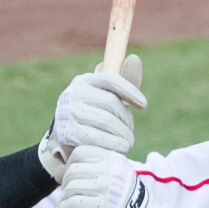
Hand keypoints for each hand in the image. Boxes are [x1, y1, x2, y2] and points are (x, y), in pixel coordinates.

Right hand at [39, 55, 145, 183]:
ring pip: (107, 121)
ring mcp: (69, 112)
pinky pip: (98, 137)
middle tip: (131, 133)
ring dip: (123, 135)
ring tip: (129, 143)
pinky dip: (113, 144)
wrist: (65, 142)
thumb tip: (134, 59)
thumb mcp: (106, 99)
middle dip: (126, 120)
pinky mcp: (68, 132)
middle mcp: (74, 93)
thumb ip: (123, 84)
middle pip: (111, 103)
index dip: (130, 91)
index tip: (144, 105)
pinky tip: (120, 149)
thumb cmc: (92, 117)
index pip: (111, 80)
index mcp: (84, 81)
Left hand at [54, 147, 178, 207]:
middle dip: (65, 184)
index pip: (81, 152)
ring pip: (71, 188)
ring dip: (63, 198)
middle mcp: (111, 170)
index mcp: (114, 159)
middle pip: (73, 171)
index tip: (70, 177)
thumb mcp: (120, 176)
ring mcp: (106, 188)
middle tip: (66, 195)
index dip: (70, 164)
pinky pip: (73, 204)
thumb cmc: (129, 203)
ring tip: (63, 206)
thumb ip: (104, 168)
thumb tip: (73, 166)